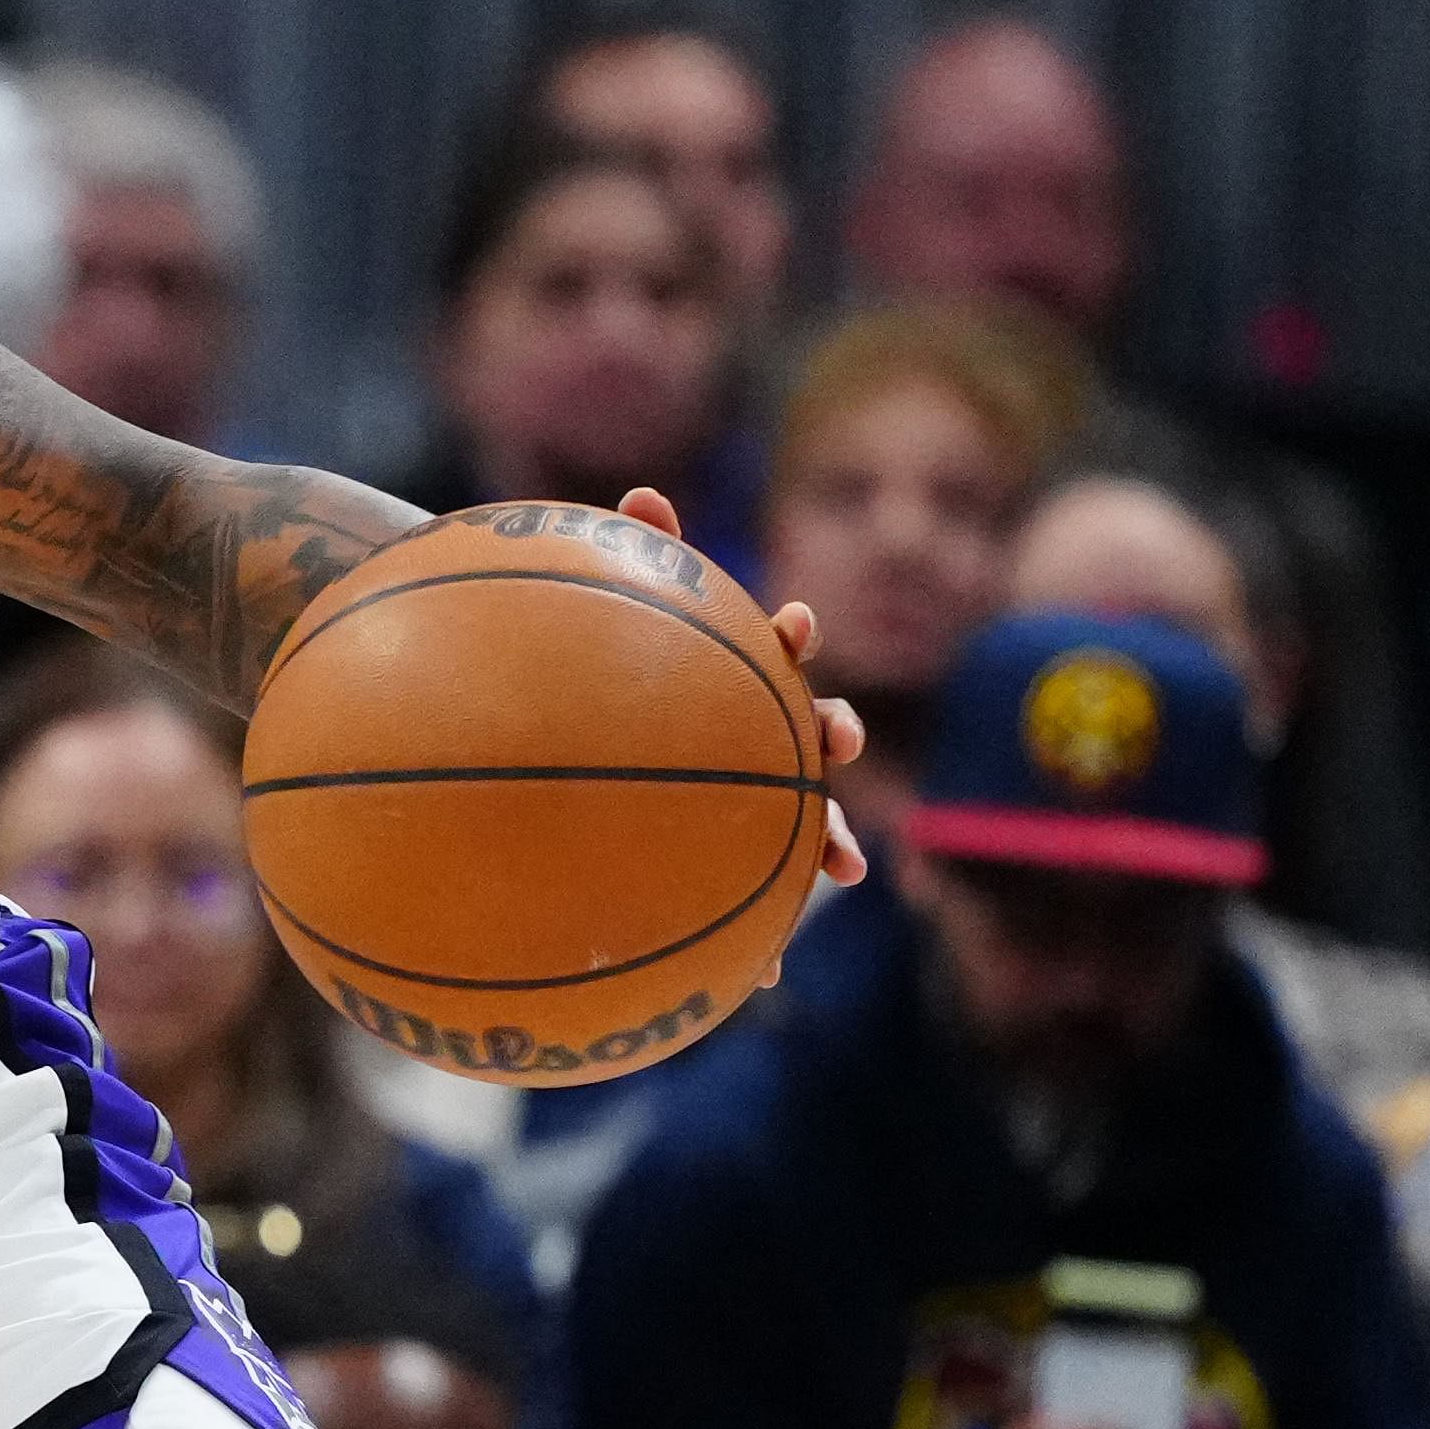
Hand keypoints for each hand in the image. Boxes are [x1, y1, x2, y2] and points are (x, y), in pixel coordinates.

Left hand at [613, 485, 873, 886]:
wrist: (584, 762)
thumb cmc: (608, 682)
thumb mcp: (608, 625)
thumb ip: (633, 563)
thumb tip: (644, 495)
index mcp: (738, 674)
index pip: (774, 645)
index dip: (791, 632)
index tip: (792, 626)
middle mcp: (761, 728)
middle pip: (811, 724)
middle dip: (835, 728)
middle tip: (836, 736)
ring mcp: (760, 788)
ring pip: (807, 808)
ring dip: (834, 831)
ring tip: (845, 859)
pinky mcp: (745, 848)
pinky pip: (769, 876)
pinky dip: (790, 898)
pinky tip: (791, 933)